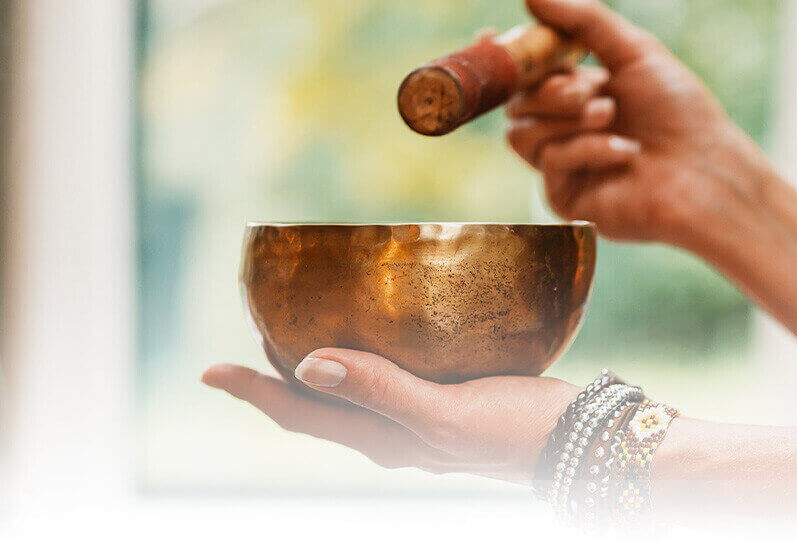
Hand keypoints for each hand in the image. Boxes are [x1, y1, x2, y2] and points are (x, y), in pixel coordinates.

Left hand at [201, 348, 578, 483]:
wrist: (586, 442)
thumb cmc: (517, 433)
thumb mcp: (444, 414)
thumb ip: (381, 389)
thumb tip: (307, 364)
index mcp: (383, 439)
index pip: (299, 414)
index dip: (253, 391)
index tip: (210, 369)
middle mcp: (395, 432)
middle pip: (319, 404)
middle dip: (279, 373)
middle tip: (253, 330)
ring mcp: (424, 418)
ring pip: (356, 390)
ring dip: (323, 360)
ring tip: (305, 323)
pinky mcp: (455, 398)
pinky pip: (395, 375)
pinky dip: (373, 352)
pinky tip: (388, 325)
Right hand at [508, 0, 781, 247]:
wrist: (707, 171)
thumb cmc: (681, 112)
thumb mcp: (635, 52)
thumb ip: (584, 21)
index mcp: (581, 91)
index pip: (527, 73)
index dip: (507, 56)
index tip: (488, 35)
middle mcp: (567, 128)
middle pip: (516, 101)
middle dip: (550, 89)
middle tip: (591, 89)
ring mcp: (565, 165)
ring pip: (521, 133)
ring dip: (566, 118)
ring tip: (610, 116)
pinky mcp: (567, 198)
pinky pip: (549, 163)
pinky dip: (587, 149)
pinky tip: (625, 152)